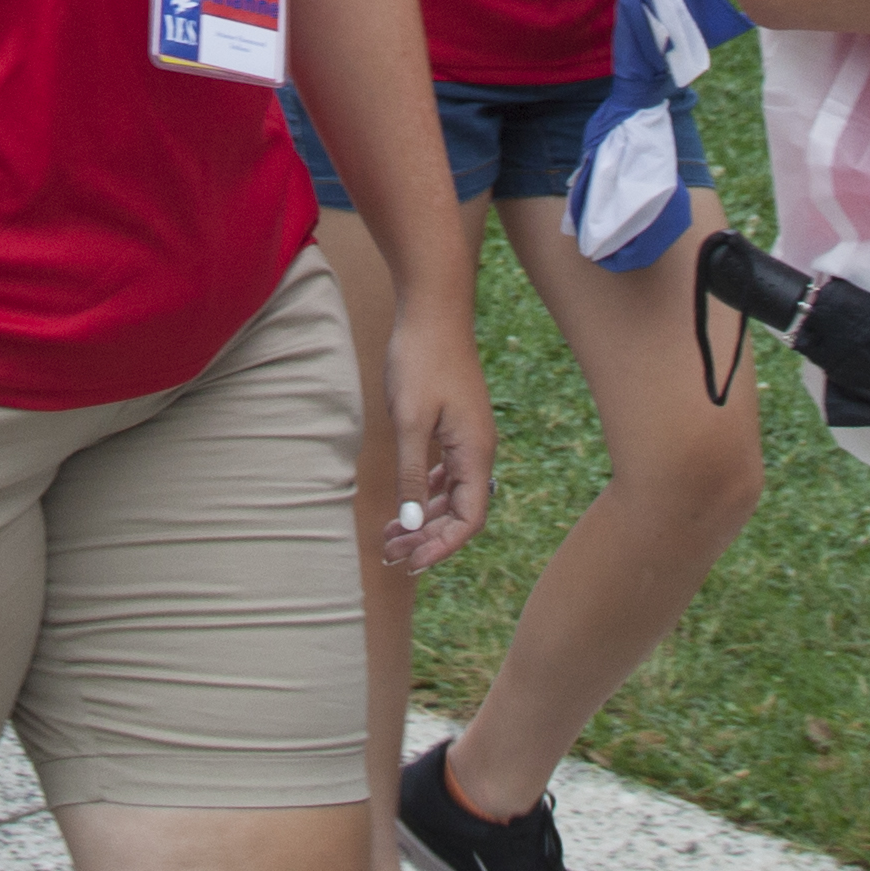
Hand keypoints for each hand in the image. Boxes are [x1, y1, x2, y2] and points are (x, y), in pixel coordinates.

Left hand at [378, 293, 494, 572]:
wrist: (433, 308)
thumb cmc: (421, 360)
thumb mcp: (409, 421)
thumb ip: (410, 475)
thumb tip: (412, 526)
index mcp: (475, 452)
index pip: (468, 519)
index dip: (442, 546)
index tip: (410, 562)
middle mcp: (478, 449)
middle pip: (461, 511)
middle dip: (428, 538)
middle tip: (391, 554)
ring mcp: (468, 435)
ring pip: (452, 493)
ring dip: (424, 517)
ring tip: (391, 536)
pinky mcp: (456, 422)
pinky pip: (447, 471)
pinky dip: (426, 492)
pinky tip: (406, 501)